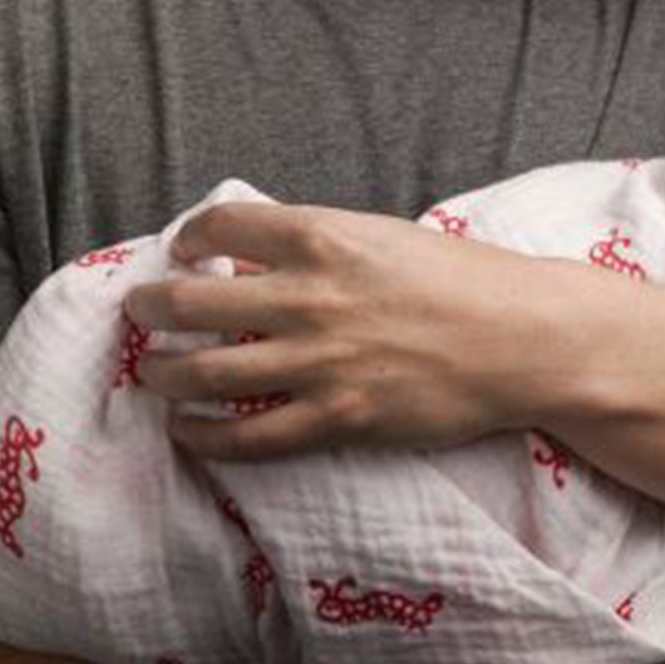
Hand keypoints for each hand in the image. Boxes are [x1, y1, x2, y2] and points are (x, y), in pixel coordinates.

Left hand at [122, 200, 570, 459]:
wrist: (523, 338)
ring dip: (163, 374)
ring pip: (203, 373)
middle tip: (141, 310)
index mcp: (325, 237)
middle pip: (191, 302)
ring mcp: (319, 361)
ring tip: (153, 374)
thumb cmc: (464, 280)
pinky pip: (245, 436)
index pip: (221, 227)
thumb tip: (257, 259)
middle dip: (151, 307)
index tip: (183, 250)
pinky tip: (189, 432)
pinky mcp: (336, 417)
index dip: (190, 237)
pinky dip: (204, 437)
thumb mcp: (386, 237)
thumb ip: (321, 246)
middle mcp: (309, 296)